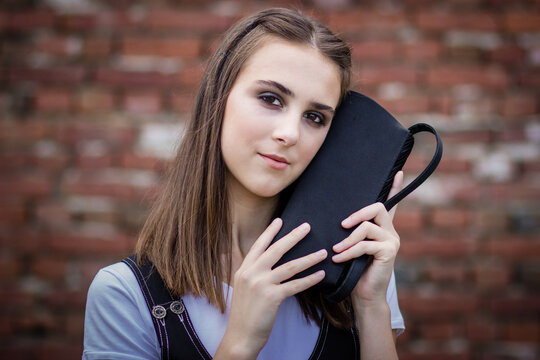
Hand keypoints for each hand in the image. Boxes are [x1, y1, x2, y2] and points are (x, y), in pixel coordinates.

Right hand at [215, 219, 326, 358]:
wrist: (240, 336)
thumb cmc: (245, 314)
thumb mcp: (244, 289)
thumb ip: (253, 274)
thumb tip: (268, 264)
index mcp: (244, 270)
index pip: (258, 246)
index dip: (270, 232)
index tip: (280, 220)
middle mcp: (251, 273)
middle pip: (276, 250)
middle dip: (293, 236)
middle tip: (307, 227)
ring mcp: (261, 284)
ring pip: (290, 266)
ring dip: (309, 258)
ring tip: (323, 252)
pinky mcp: (271, 297)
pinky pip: (295, 285)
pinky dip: (309, 279)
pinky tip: (320, 274)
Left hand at [331, 171, 402, 306]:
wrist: (364, 296)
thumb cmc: (354, 272)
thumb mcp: (350, 248)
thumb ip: (349, 233)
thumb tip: (334, 220)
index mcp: (382, 229)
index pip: (391, 204)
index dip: (395, 188)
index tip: (398, 172)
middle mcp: (390, 232)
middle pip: (377, 208)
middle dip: (357, 214)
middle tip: (341, 225)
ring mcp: (392, 241)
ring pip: (367, 227)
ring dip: (348, 239)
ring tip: (337, 250)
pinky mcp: (389, 252)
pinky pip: (365, 244)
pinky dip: (349, 251)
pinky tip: (338, 258)